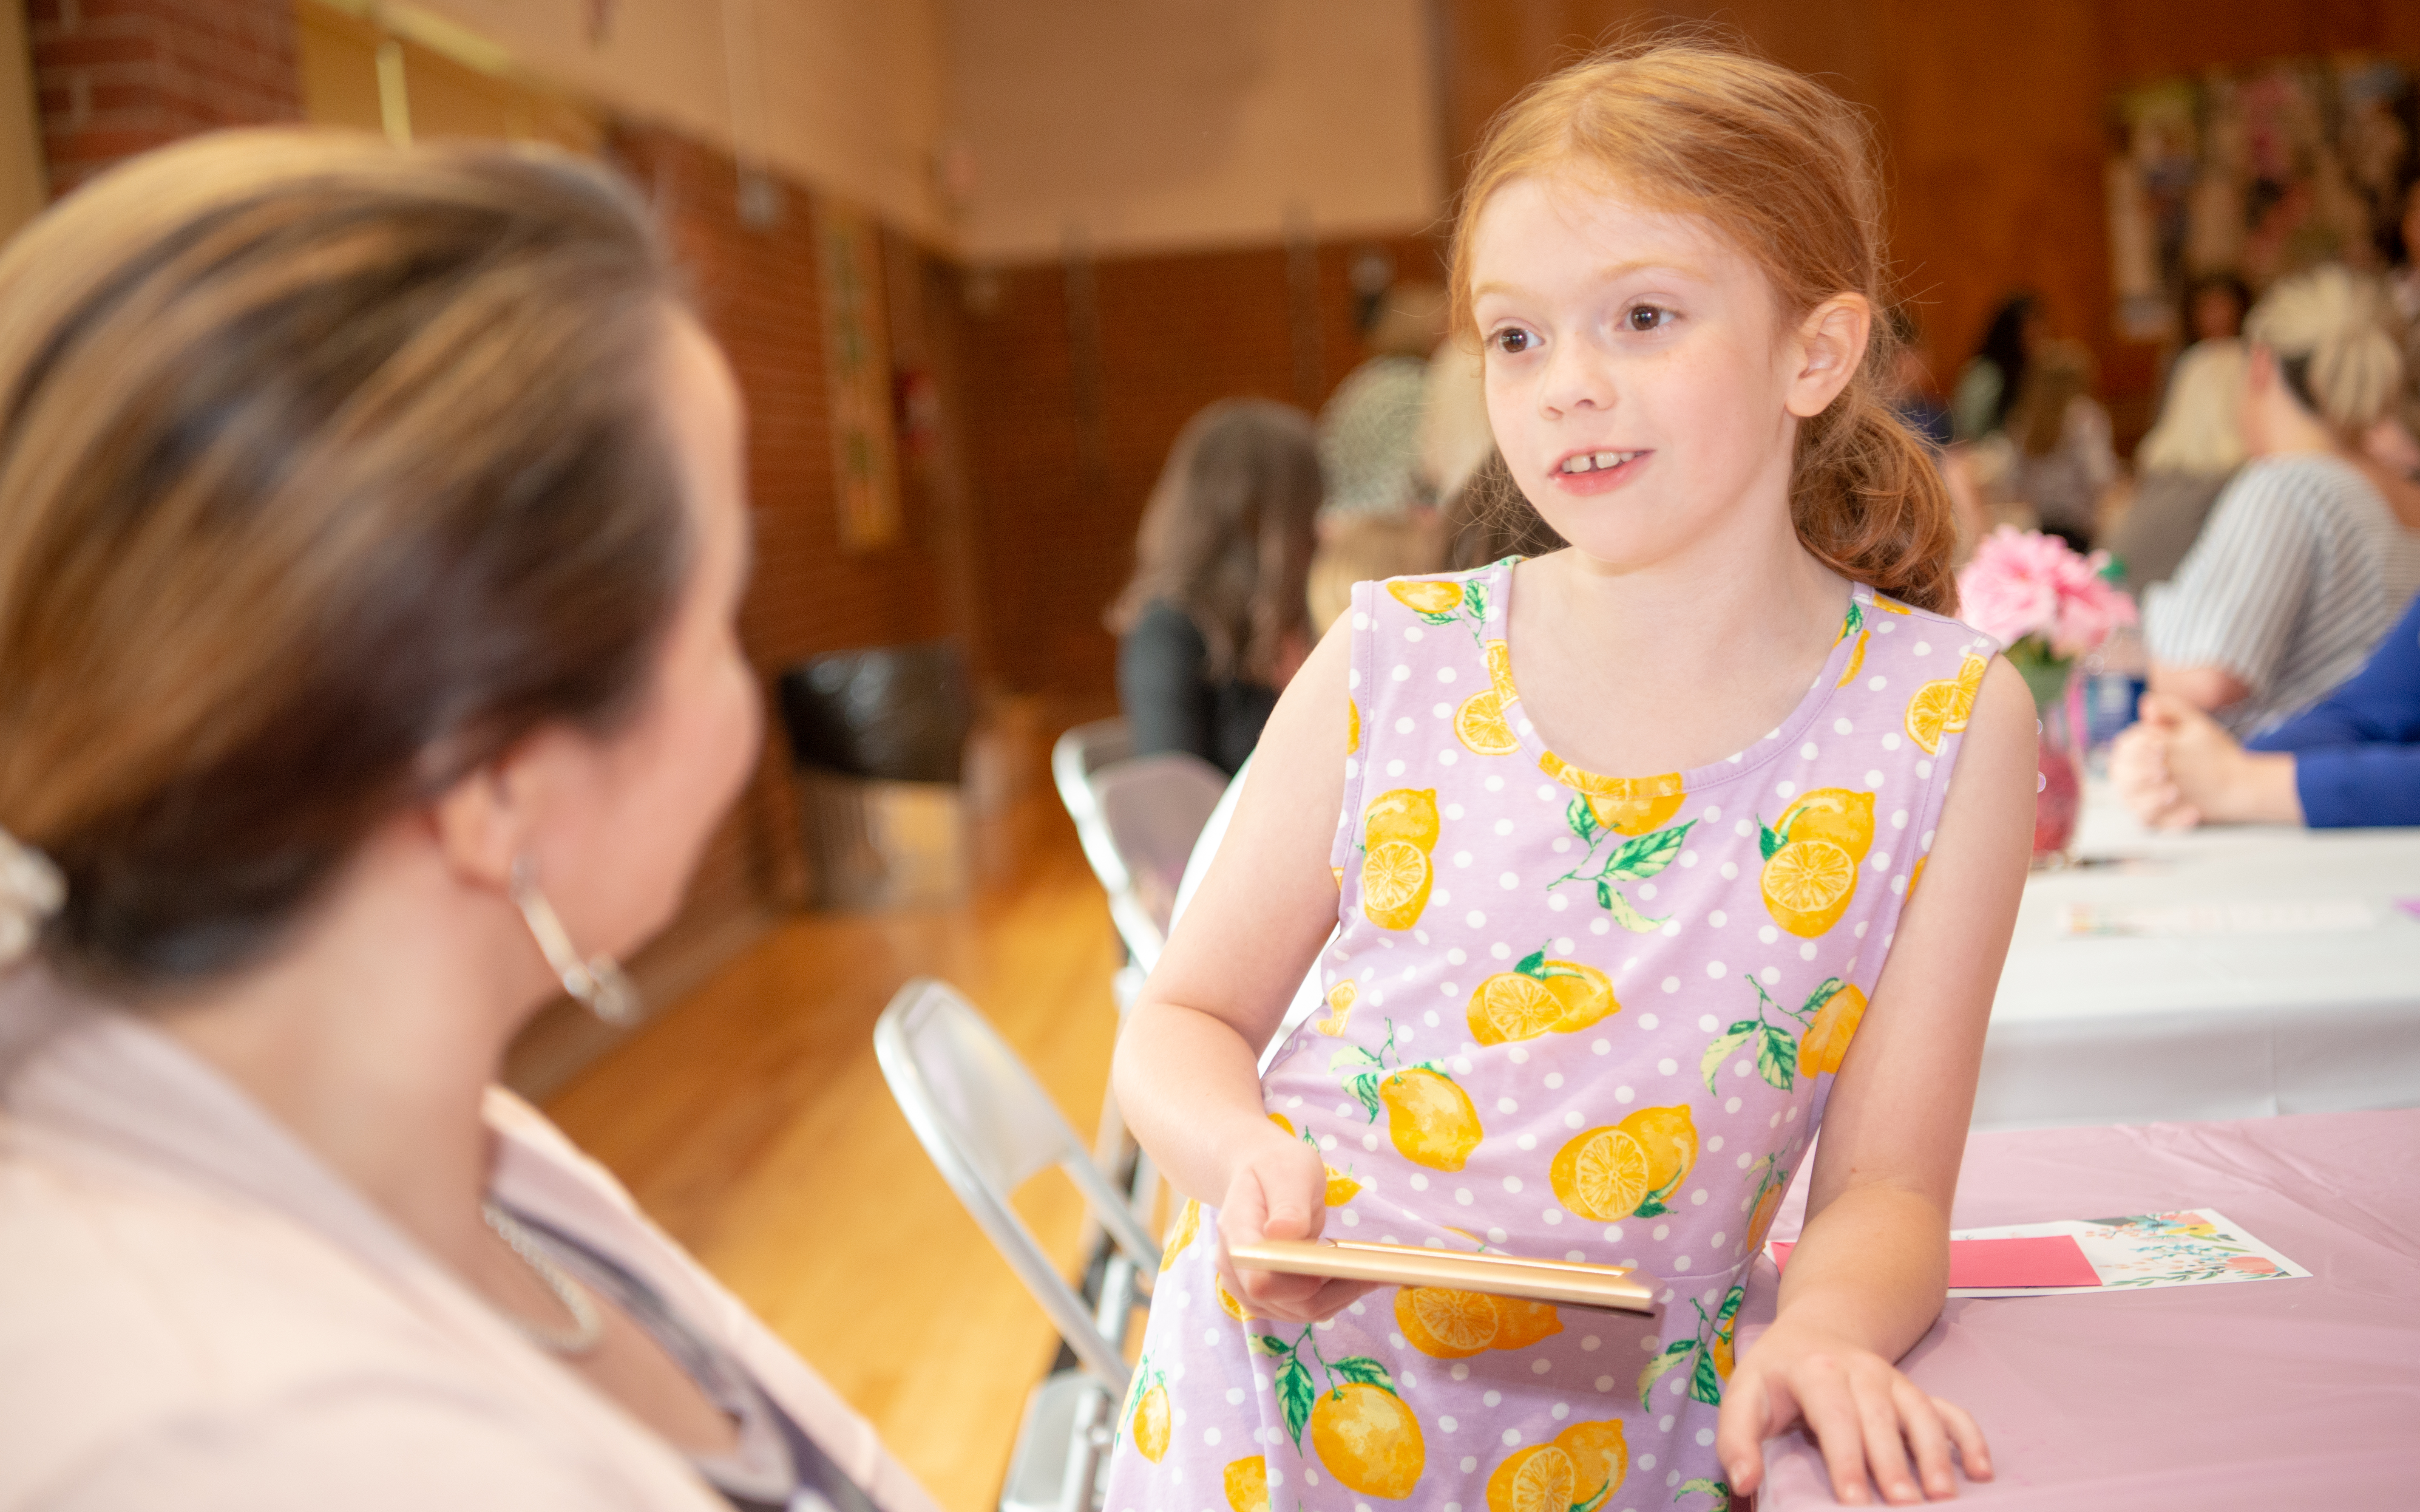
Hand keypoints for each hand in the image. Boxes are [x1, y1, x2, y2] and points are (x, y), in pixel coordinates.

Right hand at [1212, 1130, 1374, 1323]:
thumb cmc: (1276, 1168)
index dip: (1295, 1284)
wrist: (1263, 1175)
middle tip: (1370, 1267)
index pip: (1257, 1280)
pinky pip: (1307, 1307)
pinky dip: (1336, 1296)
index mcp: (1237, 1234)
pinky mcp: (1273, 1296)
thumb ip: (1288, 1205)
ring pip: (1301, 1311)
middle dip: (1331, 1290)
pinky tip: (1356, 1276)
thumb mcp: (1288, 1172)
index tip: (1330, 1264)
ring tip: (1371, 1270)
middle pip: (1284, 1302)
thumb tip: (1282, 1235)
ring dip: (1340, 1295)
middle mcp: (1237, 1269)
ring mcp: (1251, 1287)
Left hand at [1716, 1317, 1991, 1504]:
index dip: (1844, 1457)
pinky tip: (1982, 1471)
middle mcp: (1861, 1373)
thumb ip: (1737, 1438)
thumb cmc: (1776, 1376)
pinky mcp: (1915, 1393)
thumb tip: (1744, 1482)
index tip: (1852, 1499)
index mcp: (1816, 1373)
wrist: (1815, 1333)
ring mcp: (1894, 1382)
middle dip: (1892, 1463)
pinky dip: (1968, 1437)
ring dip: (1934, 1455)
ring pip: (1920, 1414)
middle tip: (1902, 1504)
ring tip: (1943, 1496)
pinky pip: (1948, 1412)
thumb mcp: (1744, 1395)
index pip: (1833, 1416)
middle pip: (1880, 1419)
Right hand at [2109, 714, 2201, 829]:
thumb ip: (2170, 709)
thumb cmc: (2211, 751)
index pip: (2124, 749)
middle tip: (2163, 769)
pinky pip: (2157, 824)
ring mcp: (2145, 800)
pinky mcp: (2159, 820)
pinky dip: (2173, 820)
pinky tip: (2193, 812)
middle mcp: (2135, 777)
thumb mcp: (2194, 723)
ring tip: (2175, 792)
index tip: (2160, 745)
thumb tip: (2146, 704)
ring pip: (2133, 804)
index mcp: (2139, 750)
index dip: (2137, 748)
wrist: (2236, 782)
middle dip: (2140, 774)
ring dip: (2151, 799)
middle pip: (2122, 777)